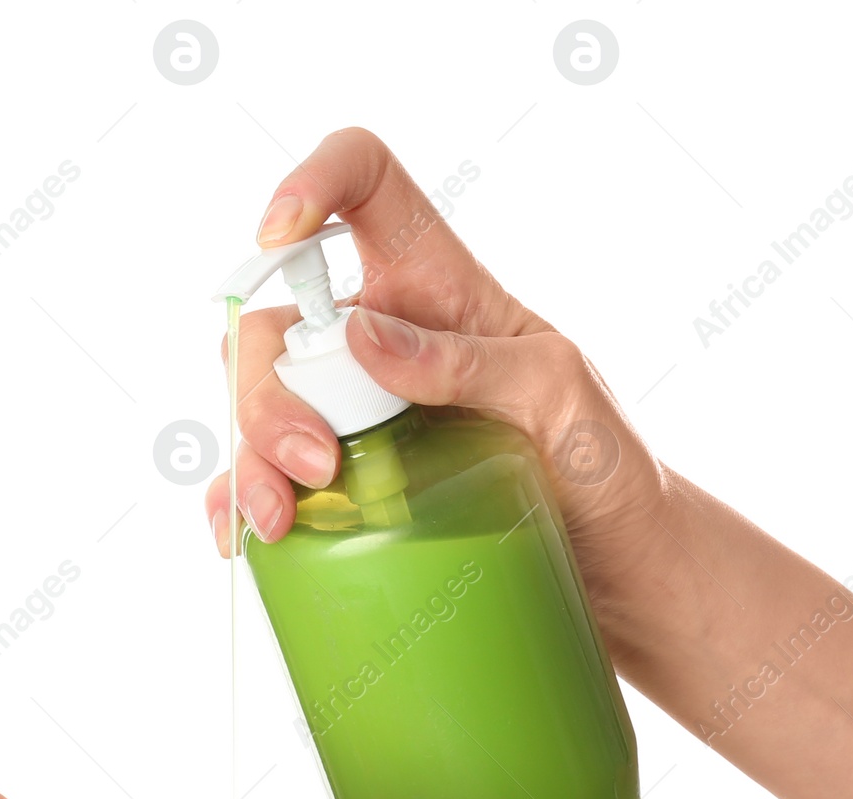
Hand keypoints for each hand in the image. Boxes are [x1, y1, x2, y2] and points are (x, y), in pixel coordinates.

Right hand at [203, 128, 665, 654]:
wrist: (613, 564)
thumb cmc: (602, 464)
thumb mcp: (560, 396)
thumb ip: (471, 361)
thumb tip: (362, 339)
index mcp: (439, 287)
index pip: (366, 185)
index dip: (315, 181)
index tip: (280, 233)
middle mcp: (381, 340)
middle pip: (279, 322)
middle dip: (269, 389)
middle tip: (316, 462)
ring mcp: (354, 413)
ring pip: (258, 403)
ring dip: (253, 455)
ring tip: (283, 518)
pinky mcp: (343, 484)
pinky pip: (262, 477)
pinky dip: (238, 503)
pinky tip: (248, 536)